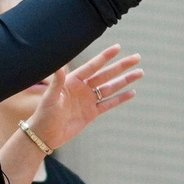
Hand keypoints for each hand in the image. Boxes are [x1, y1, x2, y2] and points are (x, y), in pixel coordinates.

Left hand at [24, 45, 141, 150]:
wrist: (44, 135)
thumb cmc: (44, 115)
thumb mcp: (50, 98)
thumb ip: (57, 82)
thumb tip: (60, 66)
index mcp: (73, 81)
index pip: (92, 66)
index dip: (105, 57)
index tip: (117, 47)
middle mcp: (82, 88)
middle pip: (106, 74)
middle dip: (121, 66)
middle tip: (136, 57)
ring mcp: (88, 100)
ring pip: (110, 88)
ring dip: (125, 80)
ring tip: (140, 72)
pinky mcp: (91, 113)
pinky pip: (109, 104)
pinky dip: (120, 98)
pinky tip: (132, 92)